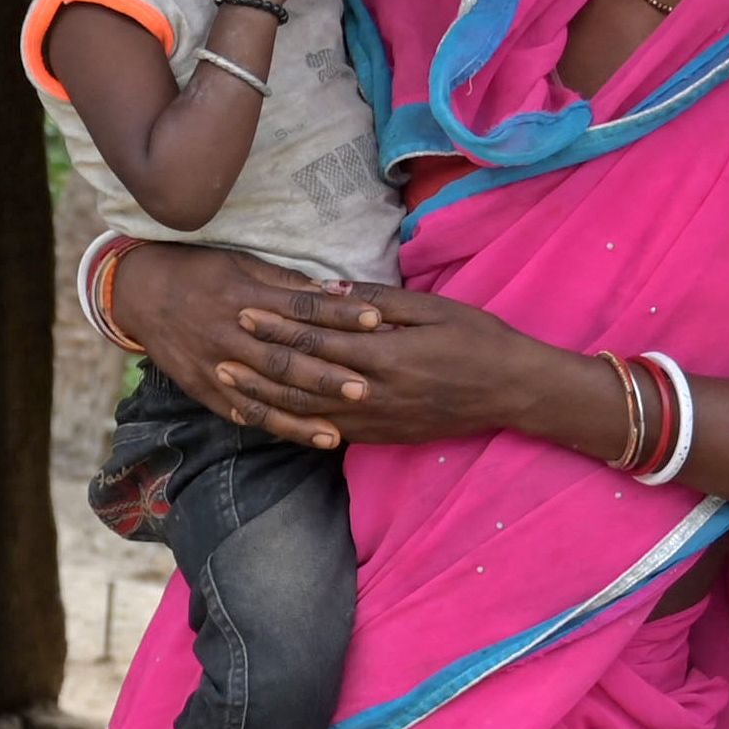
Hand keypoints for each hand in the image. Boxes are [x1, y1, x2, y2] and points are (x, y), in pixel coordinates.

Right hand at [104, 244, 383, 447]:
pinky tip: (302, 437)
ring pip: (263, 394)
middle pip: (284, 360)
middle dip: (324, 376)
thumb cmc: (200, 271)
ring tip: (337, 432)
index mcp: (244, 297)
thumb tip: (336, 291)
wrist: (141, 292)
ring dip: (301, 415)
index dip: (339, 315)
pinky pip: (240, 411)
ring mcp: (214, 365)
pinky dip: (272, 425)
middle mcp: (230, 334)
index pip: (300, 309)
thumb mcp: (242, 263)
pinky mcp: (203, 387)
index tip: (376, 320)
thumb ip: (287, 283)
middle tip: (364, 389)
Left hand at [213, 280, 579, 449]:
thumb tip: (332, 292)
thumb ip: (380, 303)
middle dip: (256, 363)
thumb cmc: (476, 340)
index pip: (317, 339)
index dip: (276, 325)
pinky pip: (327, 434)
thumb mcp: (432, 309)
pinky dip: (293, 427)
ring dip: (264, 399)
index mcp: (384, 353)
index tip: (243, 310)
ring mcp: (376, 420)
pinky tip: (268, 418)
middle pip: (301, 378)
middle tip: (217, 349)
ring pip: (307, 413)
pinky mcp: (381, 436)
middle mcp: (373, 392)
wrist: (511, 390)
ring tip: (230, 385)